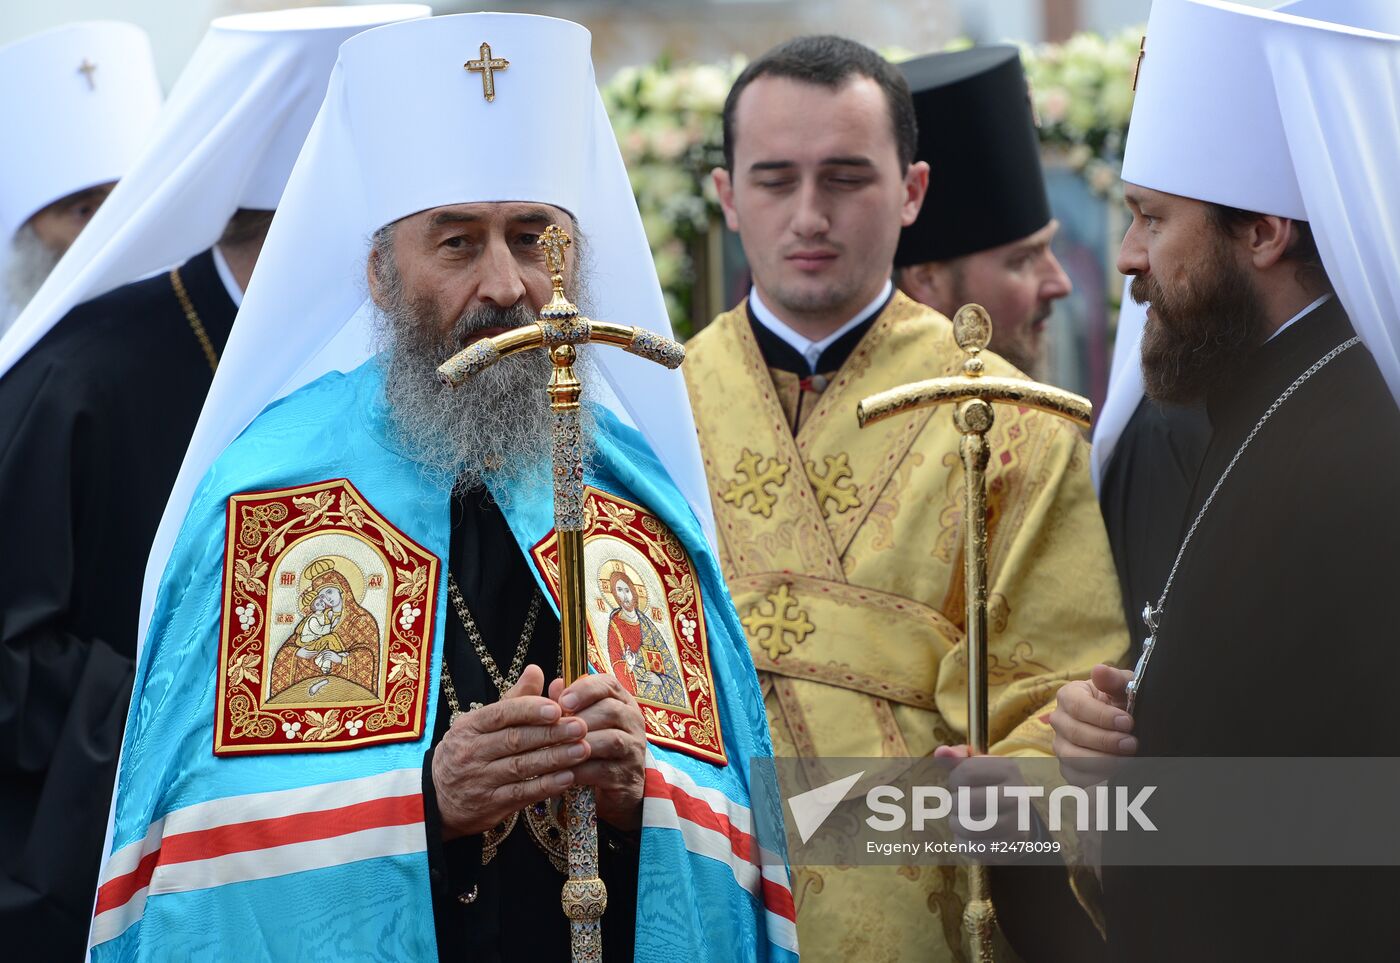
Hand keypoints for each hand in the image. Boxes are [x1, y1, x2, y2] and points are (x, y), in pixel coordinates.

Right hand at [432, 664, 587, 838]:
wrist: (437, 798)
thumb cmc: (468, 752)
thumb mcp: (481, 724)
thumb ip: (513, 699)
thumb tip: (536, 670)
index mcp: (470, 726)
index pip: (501, 714)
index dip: (530, 710)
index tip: (557, 708)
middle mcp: (471, 752)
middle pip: (515, 740)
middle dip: (551, 733)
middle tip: (581, 727)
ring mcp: (479, 781)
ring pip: (521, 767)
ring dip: (555, 758)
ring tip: (582, 750)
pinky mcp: (490, 806)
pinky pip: (522, 795)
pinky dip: (546, 786)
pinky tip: (568, 777)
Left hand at [551, 673, 646, 830]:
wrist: (617, 786)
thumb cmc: (596, 745)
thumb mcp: (585, 720)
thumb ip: (570, 702)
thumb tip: (556, 685)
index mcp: (622, 701)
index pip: (609, 684)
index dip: (585, 689)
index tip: (562, 701)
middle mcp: (632, 722)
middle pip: (611, 710)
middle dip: (580, 718)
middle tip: (556, 728)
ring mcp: (633, 749)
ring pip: (611, 740)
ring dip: (580, 744)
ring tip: (556, 749)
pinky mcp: (626, 775)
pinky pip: (603, 770)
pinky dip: (580, 770)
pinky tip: (561, 771)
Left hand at [933, 745, 1029, 846]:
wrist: (1019, 818)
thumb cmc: (990, 787)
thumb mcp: (978, 767)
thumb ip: (957, 758)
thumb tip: (941, 752)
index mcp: (1007, 769)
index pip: (965, 773)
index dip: (954, 780)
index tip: (961, 784)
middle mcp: (1016, 794)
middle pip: (963, 801)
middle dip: (954, 804)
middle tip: (960, 804)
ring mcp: (1016, 822)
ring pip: (966, 826)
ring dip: (956, 824)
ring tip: (963, 819)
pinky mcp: (1011, 847)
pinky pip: (971, 847)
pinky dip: (963, 842)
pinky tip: (970, 835)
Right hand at [1050, 664, 1136, 787]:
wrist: (1122, 724)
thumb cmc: (1120, 701)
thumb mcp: (1123, 687)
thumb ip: (1114, 679)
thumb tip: (1099, 670)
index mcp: (1068, 696)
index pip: (1077, 706)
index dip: (1102, 716)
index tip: (1128, 722)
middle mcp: (1058, 720)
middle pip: (1074, 734)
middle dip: (1105, 741)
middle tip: (1132, 744)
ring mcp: (1060, 745)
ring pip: (1072, 758)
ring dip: (1101, 762)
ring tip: (1127, 761)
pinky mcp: (1067, 767)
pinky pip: (1075, 778)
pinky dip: (1095, 780)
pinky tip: (1116, 776)